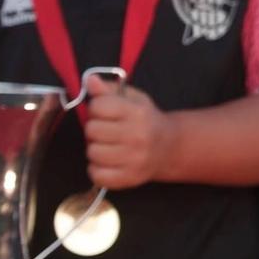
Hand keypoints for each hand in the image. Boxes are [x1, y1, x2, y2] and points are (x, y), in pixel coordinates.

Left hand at [83, 73, 172, 189]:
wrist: (169, 148)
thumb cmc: (145, 120)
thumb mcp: (132, 99)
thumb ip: (109, 90)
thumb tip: (90, 80)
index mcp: (138, 113)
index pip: (98, 106)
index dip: (97, 108)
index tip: (106, 113)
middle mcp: (138, 136)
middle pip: (92, 130)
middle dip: (95, 129)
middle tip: (106, 131)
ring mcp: (134, 159)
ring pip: (92, 153)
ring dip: (95, 149)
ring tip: (107, 146)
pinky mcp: (129, 178)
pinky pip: (97, 175)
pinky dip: (97, 169)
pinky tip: (107, 162)